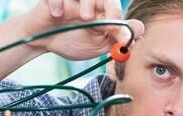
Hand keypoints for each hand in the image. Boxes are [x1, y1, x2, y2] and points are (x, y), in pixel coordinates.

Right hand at [22, 0, 143, 59]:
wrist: (44, 41)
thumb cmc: (72, 41)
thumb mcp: (97, 45)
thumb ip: (116, 39)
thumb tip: (138, 35)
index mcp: (102, 13)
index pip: (116, 12)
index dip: (122, 23)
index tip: (123, 38)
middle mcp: (90, 2)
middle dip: (111, 9)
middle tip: (110, 24)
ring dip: (87, 4)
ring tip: (83, 19)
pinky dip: (58, 3)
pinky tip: (57, 15)